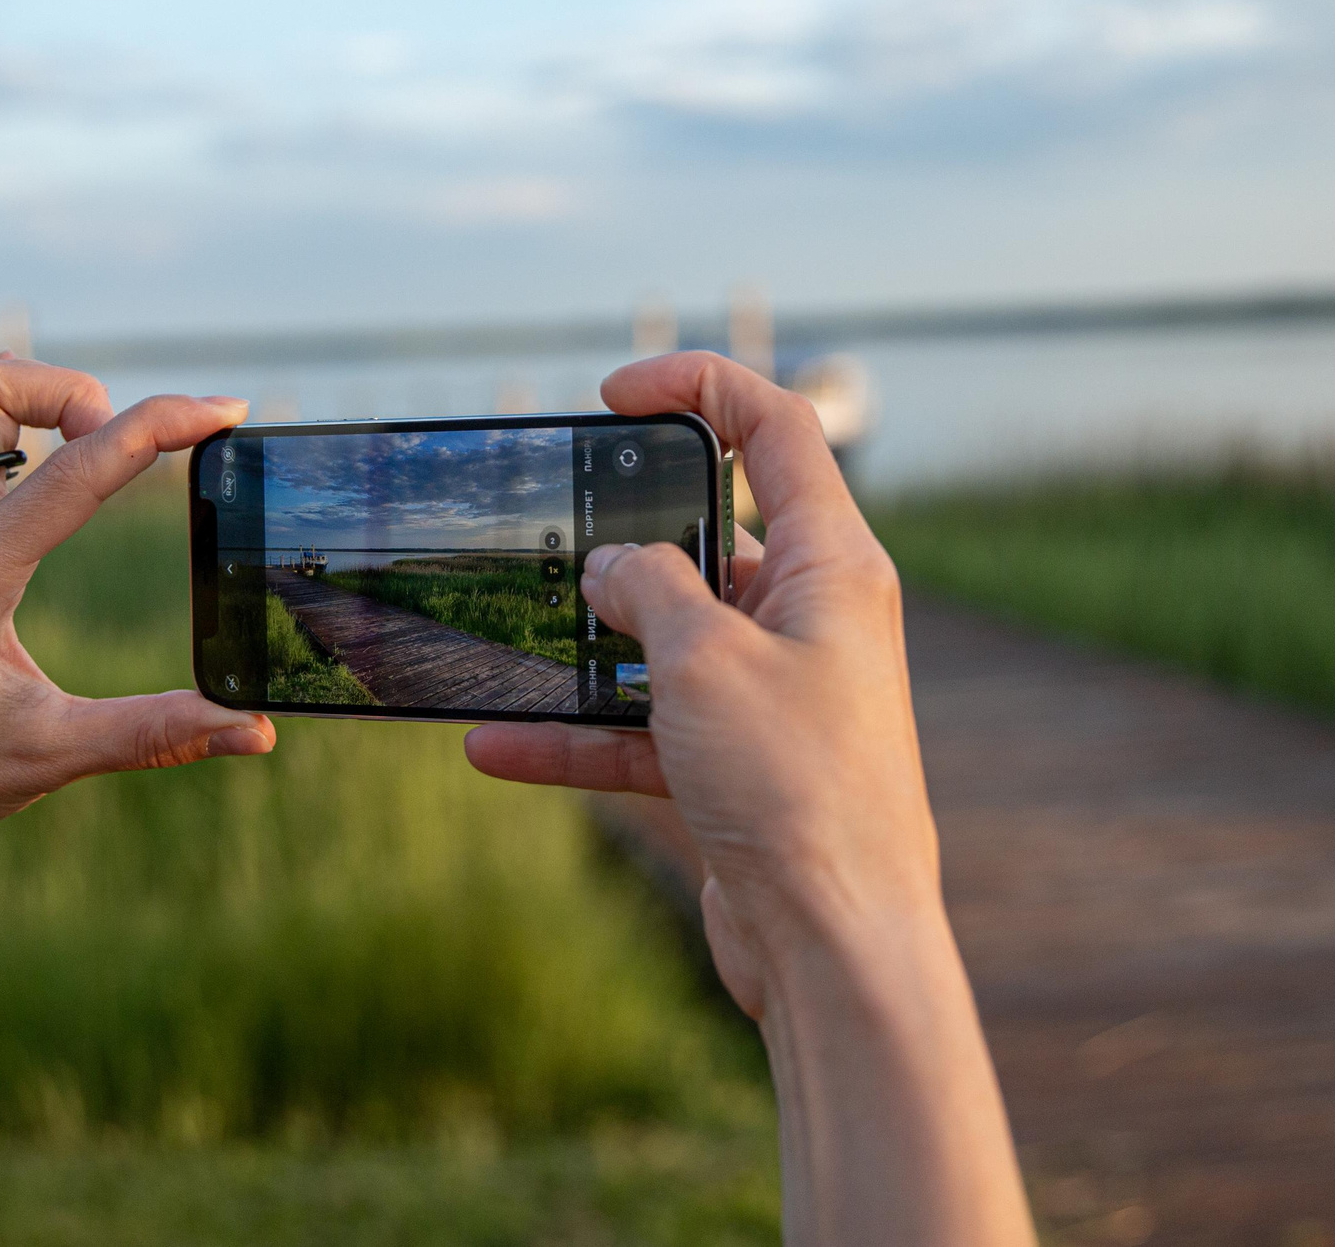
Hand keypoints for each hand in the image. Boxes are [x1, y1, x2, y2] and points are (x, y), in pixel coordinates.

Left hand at [0, 355, 274, 865]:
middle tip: (121, 447)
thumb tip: (255, 733)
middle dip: (73, 392)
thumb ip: (157, 734)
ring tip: (85, 446)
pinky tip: (39, 477)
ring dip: (27, 397)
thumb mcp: (50, 758)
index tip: (224, 411)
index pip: (77, 469)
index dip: (162, 425)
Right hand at [464, 351, 934, 1015]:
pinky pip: (649, 727)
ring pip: (669, 639)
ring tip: (509, 639)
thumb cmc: (798, 790)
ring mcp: (776, 694)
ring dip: (589, 646)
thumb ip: (646, 587)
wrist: (835, 948)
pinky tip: (498, 745)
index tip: (617, 392)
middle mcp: (814, 619)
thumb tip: (610, 564)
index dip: (701, 387)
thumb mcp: (703, 657)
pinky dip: (582, 733)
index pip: (778, 430)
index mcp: (835, 565)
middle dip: (627, 534)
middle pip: (714, 536)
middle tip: (552, 527)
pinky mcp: (741, 765)